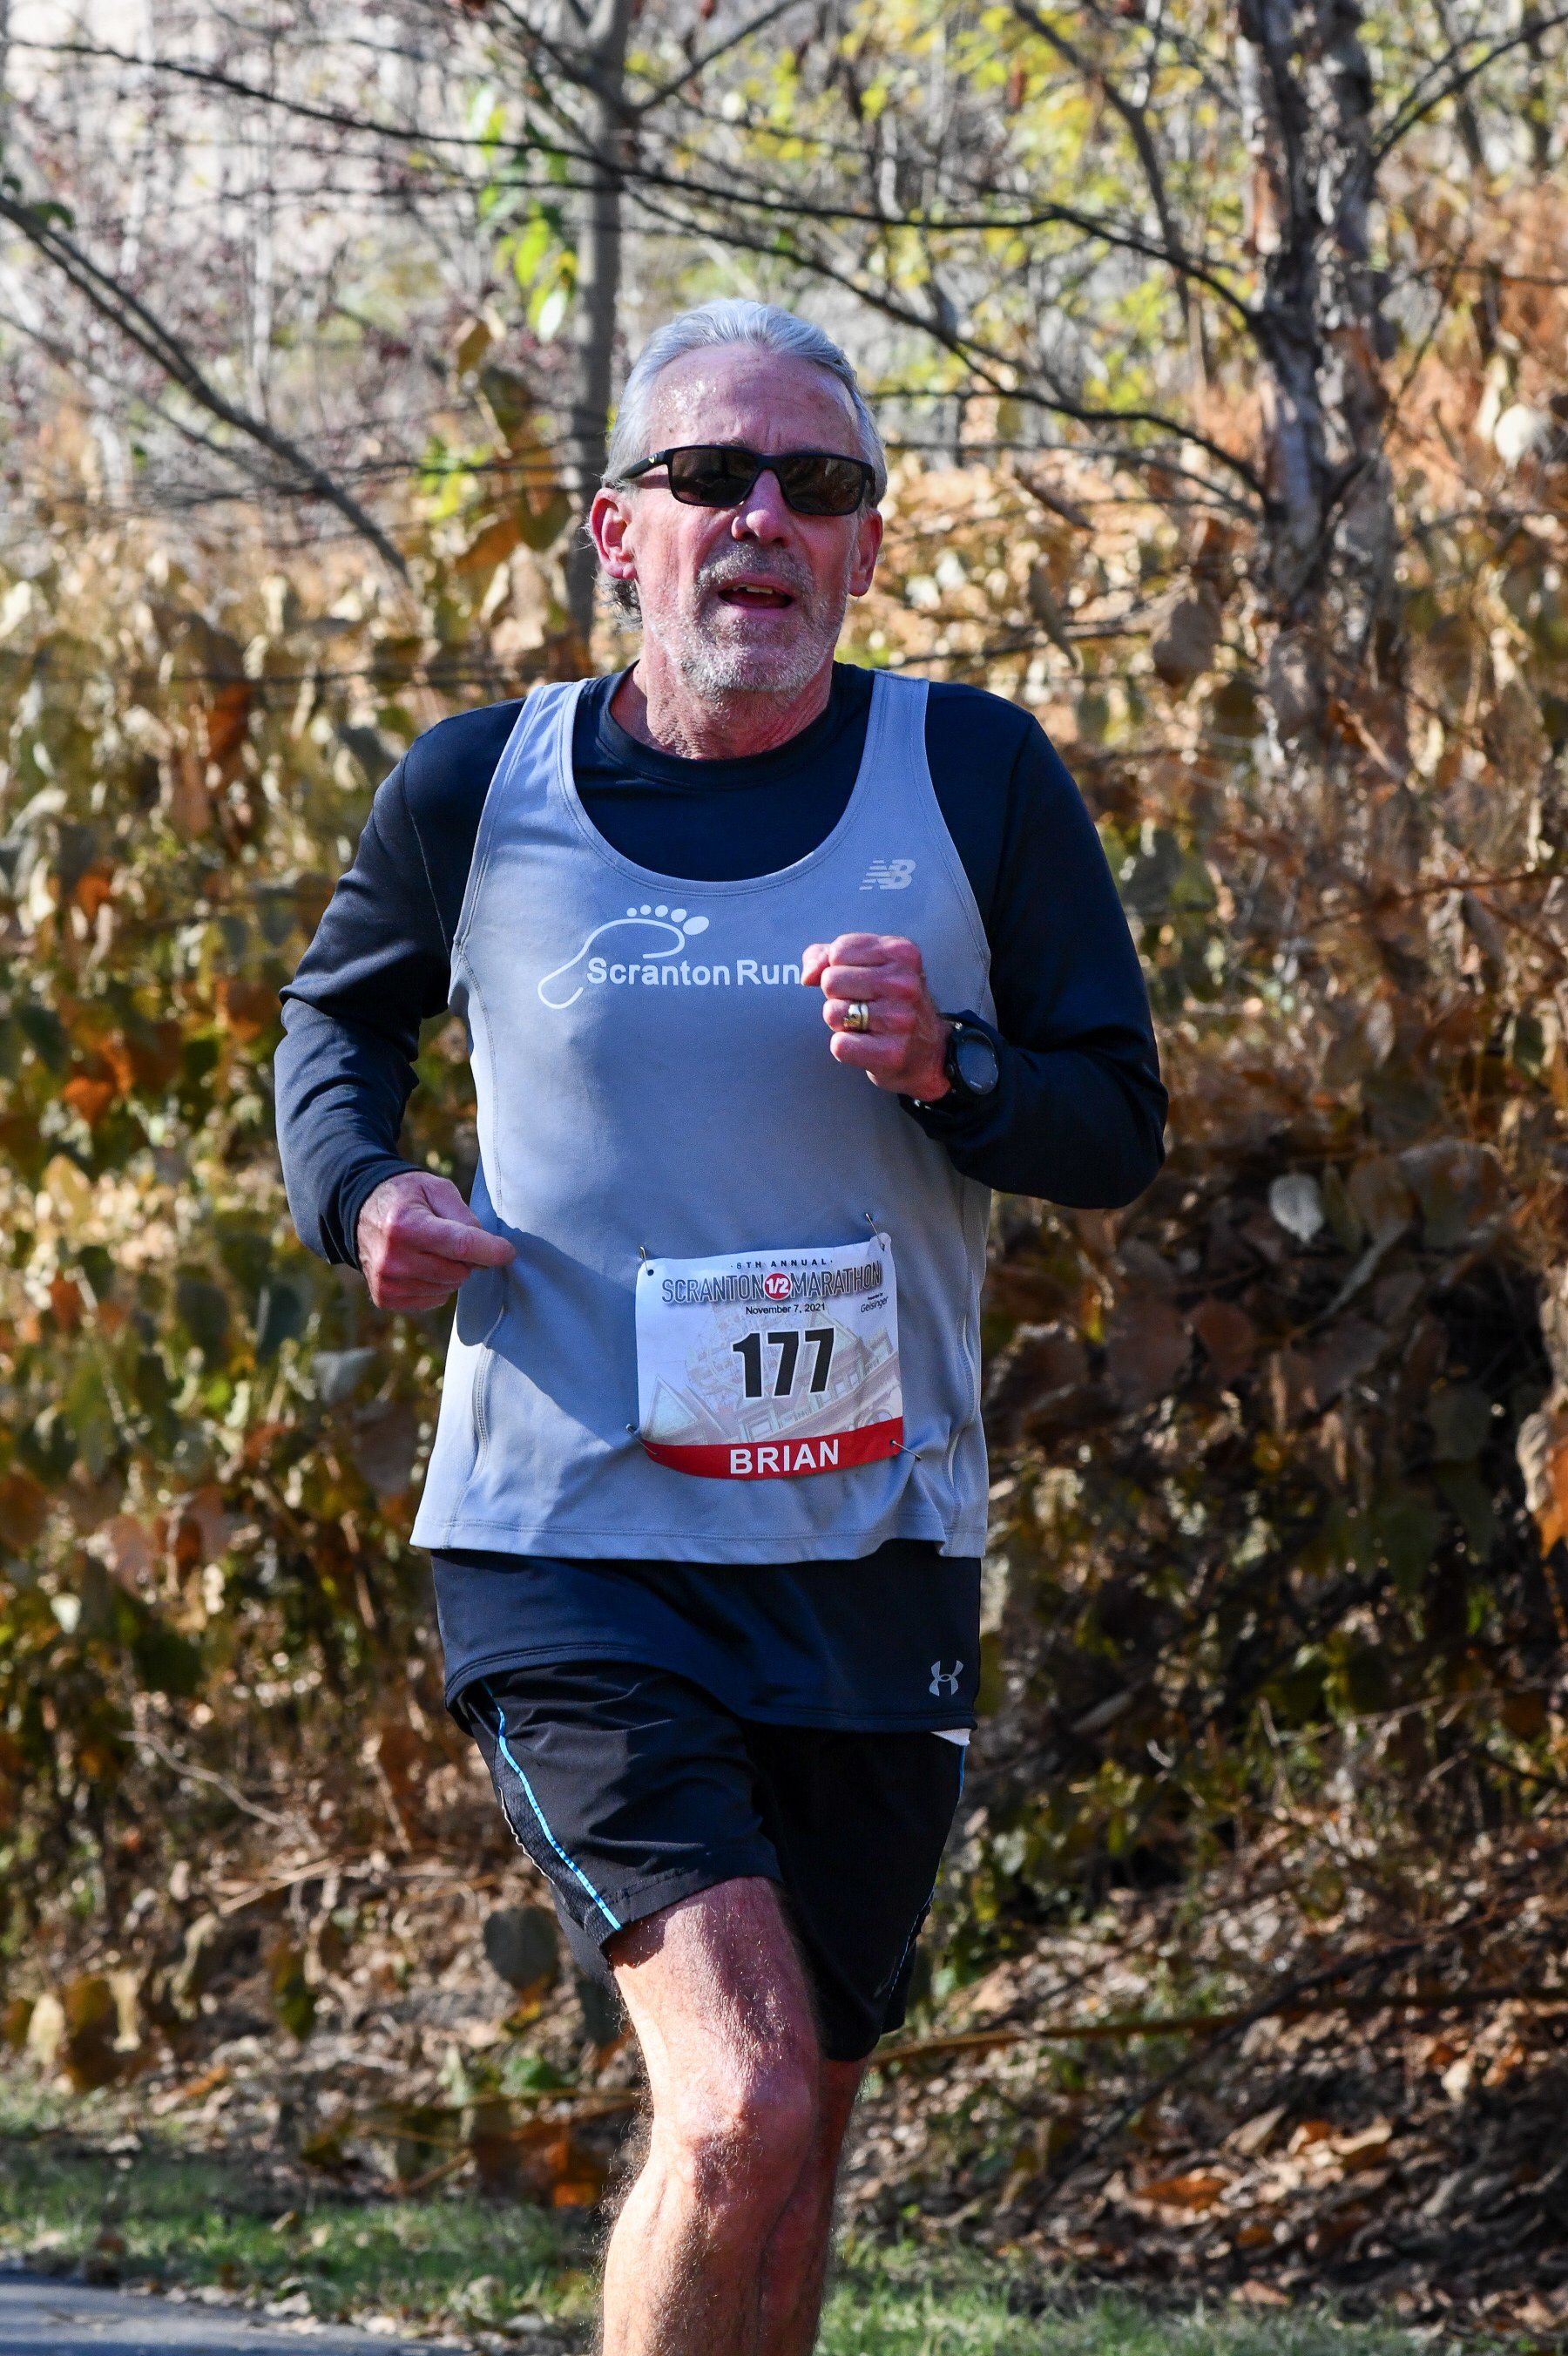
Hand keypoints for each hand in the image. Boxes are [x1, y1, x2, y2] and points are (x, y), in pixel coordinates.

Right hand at [356, 1170, 514, 1311]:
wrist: (360, 1212)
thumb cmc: (407, 1198)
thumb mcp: (436, 1189)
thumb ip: (464, 1216)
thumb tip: (488, 1247)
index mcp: (406, 1226)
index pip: (461, 1246)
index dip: (491, 1250)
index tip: (508, 1252)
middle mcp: (393, 1259)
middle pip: (459, 1271)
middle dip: (468, 1258)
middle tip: (453, 1240)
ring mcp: (387, 1282)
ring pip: (449, 1287)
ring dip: (452, 1271)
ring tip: (432, 1250)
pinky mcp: (385, 1297)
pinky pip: (435, 1299)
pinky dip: (437, 1284)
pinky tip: (421, 1265)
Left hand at [800, 933, 949, 1098]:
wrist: (928, 1051)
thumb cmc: (892, 1002)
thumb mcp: (870, 965)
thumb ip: (829, 955)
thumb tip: (808, 974)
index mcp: (902, 953)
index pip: (839, 951)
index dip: (837, 968)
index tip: (859, 981)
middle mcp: (905, 983)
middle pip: (831, 981)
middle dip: (838, 996)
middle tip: (862, 1005)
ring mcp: (900, 1018)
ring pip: (832, 1013)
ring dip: (841, 1022)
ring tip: (866, 1025)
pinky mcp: (891, 1052)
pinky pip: (839, 1045)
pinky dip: (845, 1047)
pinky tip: (867, 1044)